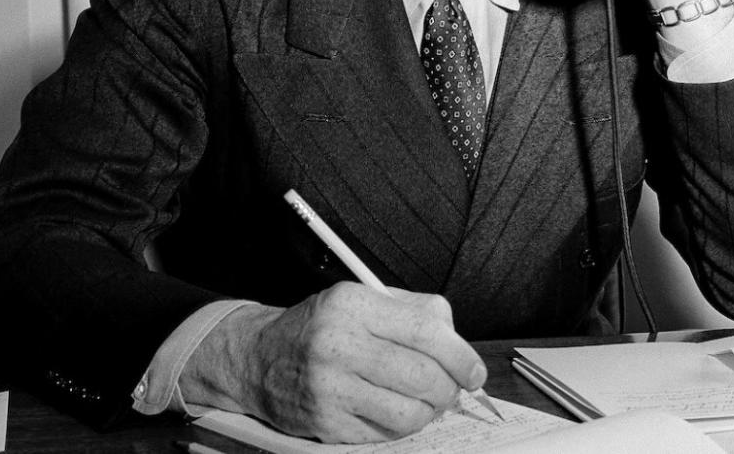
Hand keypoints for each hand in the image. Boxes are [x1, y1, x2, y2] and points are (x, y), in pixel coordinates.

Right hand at [181, 283, 485, 442]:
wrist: (258, 358)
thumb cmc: (320, 326)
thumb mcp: (360, 299)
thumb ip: (411, 311)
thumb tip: (457, 342)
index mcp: (353, 304)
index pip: (425, 331)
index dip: (461, 355)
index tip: (475, 370)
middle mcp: (339, 344)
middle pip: (422, 376)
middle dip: (450, 389)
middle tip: (453, 390)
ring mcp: (330, 388)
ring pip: (408, 413)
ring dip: (429, 412)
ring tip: (426, 402)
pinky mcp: (325, 423)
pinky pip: (384, 434)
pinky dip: (401, 426)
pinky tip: (395, 411)